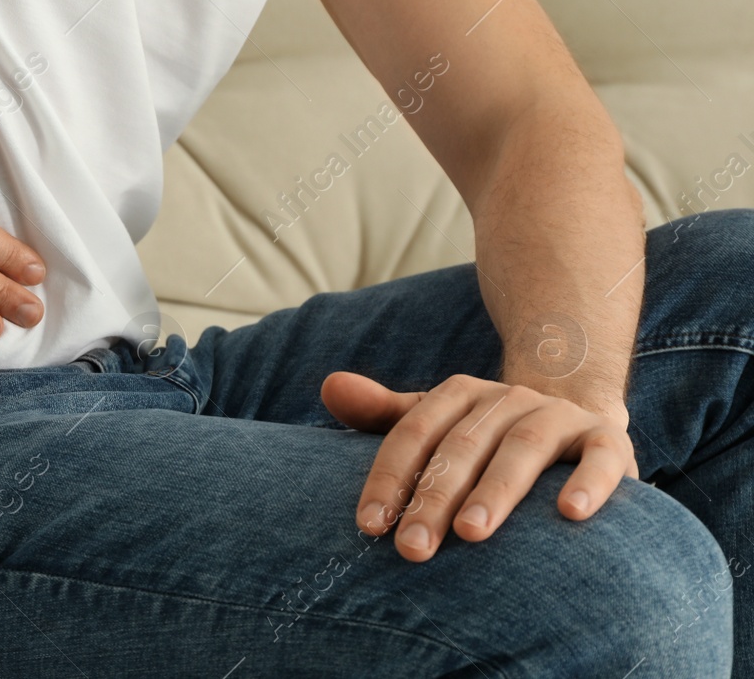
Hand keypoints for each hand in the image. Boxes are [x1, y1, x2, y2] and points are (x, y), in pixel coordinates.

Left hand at [322, 371, 636, 561]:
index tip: (369, 525)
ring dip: (496, 491)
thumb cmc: (487, 437)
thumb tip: (329, 387)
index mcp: (459, 396)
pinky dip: (589, 482)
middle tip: (412, 548)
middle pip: (462, 446)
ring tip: (471, 534)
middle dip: (433, 498)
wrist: (575, 418)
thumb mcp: (436, 422)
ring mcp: (557, 416)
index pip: (414, 433)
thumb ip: (383, 413)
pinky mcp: (606, 439)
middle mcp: (506, 399)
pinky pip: (600, 457)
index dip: (389, 478)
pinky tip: (571, 514)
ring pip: (522, 449)